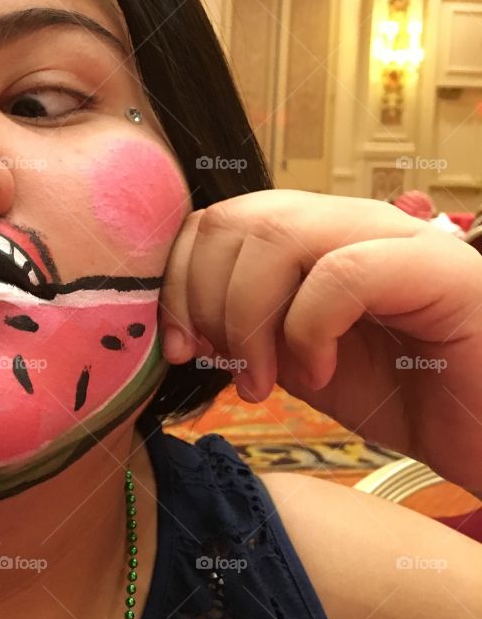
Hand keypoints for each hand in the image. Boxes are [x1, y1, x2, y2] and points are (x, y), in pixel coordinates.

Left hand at [158, 189, 481, 497]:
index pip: (220, 220)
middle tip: (228, 369)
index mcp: (319, 238)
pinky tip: (323, 374)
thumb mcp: (303, 363)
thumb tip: (182, 326)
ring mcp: (398, 238)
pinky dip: (309, 330)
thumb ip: (251, 331)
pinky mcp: (439, 270)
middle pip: (237, 219)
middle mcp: (354, 223)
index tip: (180, 347)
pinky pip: (341, 273)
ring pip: (279, 236)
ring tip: (267, 383)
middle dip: (204, 300)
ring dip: (249, 319)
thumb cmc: (410, 399)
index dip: (180, 280)